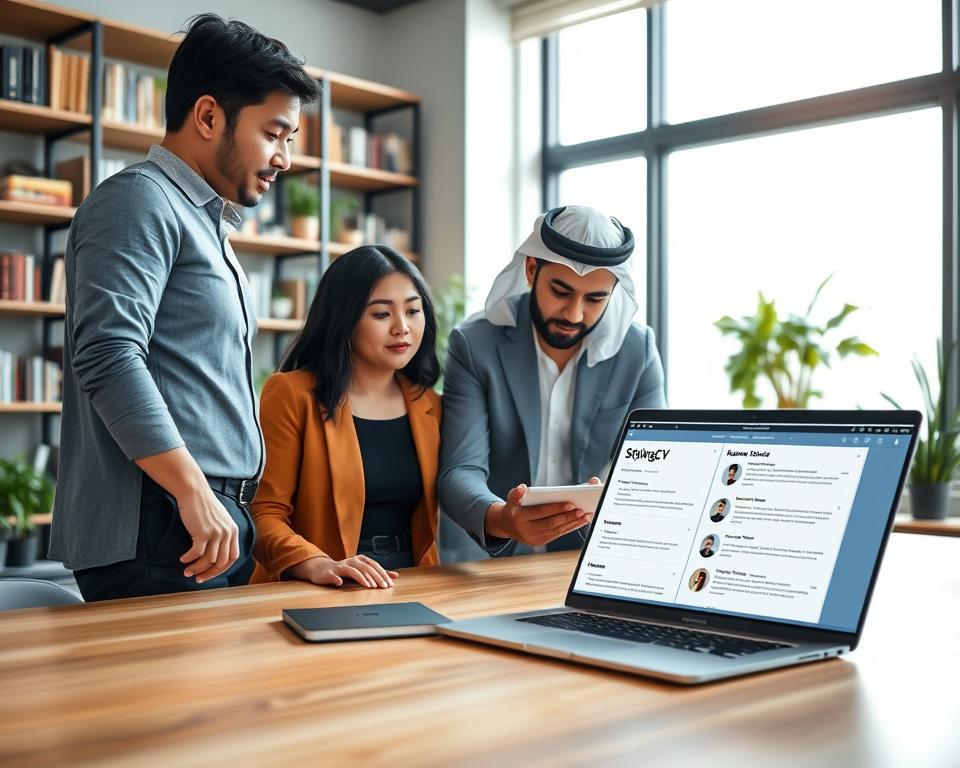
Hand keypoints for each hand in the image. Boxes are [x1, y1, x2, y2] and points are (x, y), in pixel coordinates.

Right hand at [177, 486, 239, 583]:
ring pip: (208, 560)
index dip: (221, 570)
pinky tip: (182, 559)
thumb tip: (214, 558)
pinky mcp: (203, 532)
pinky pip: (196, 553)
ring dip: (195, 568)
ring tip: (186, 570)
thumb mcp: (220, 521)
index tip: (209, 575)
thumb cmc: (203, 507)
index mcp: (233, 531)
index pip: (232, 558)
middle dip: (208, 574)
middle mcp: (228, 533)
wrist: (194, 491)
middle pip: (221, 563)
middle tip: (196, 578)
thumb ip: (222, 536)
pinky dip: (188, 559)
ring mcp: (216, 533)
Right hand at [287, 555, 398, 588]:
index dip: (383, 574)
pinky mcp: (330, 573)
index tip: (389, 584)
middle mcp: (351, 561)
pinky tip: (340, 582)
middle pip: (366, 567)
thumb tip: (395, 576)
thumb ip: (377, 574)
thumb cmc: (345, 572)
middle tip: (383, 586)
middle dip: (376, 577)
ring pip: (353, 570)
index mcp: (360, 560)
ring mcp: (340, 566)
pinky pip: (334, 575)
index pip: (374, 565)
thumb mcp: (362, 571)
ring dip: (362, 578)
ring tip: (370, 586)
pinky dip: (337, 579)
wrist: (322, 569)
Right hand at [484, 477, 599, 546]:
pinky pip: (557, 535)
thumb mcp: (511, 499)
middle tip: (582, 510)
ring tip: (585, 516)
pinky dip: (569, 528)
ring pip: (556, 531)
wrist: (506, 526)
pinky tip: (579, 522)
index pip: (540, 513)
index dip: (556, 509)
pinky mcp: (540, 542)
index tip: (570, 504)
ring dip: (572, 524)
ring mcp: (534, 538)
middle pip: (551, 524)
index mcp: (519, 517)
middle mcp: (526, 530)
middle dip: (568, 517)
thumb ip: (516, 493)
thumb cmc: (513, 508)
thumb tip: (522, 487)